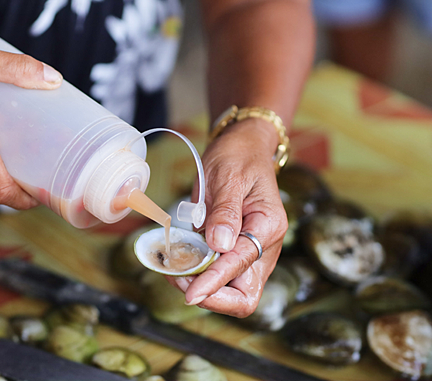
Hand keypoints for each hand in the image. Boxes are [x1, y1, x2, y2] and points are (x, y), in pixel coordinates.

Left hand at [167, 119, 287, 316]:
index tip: (191, 292)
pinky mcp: (236, 252)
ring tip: (176, 272)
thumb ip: (225, 212)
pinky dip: (201, 277)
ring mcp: (252, 252)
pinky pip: (221, 276)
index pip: (241, 265)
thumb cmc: (238, 157)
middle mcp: (265, 246)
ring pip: (233, 292)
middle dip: (213, 297)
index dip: (214, 282)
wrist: (242, 147)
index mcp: (268, 226)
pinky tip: (181, 264)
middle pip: (245, 296)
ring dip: (204, 290)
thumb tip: (219, 246)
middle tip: (182, 283)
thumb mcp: (229, 177)